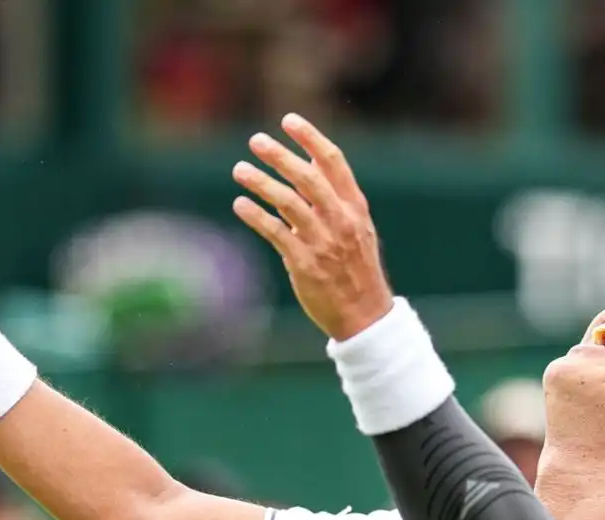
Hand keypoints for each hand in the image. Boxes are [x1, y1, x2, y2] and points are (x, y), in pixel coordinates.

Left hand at [231, 114, 393, 341]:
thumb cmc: (355, 267)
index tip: (288, 120)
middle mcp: (341, 220)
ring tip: (239, 170)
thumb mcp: (355, 227)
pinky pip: (276, 233)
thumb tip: (307, 161)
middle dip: (280, 156)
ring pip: (289, 203)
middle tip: (255, 141)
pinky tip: (240, 204)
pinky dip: (256, 216)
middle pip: (308, 178)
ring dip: (262, 183)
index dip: (310, 138)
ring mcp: (323, 242)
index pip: (333, 163)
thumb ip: (331, 196)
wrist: (364, 314)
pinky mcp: (304, 263)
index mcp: (356, 207)